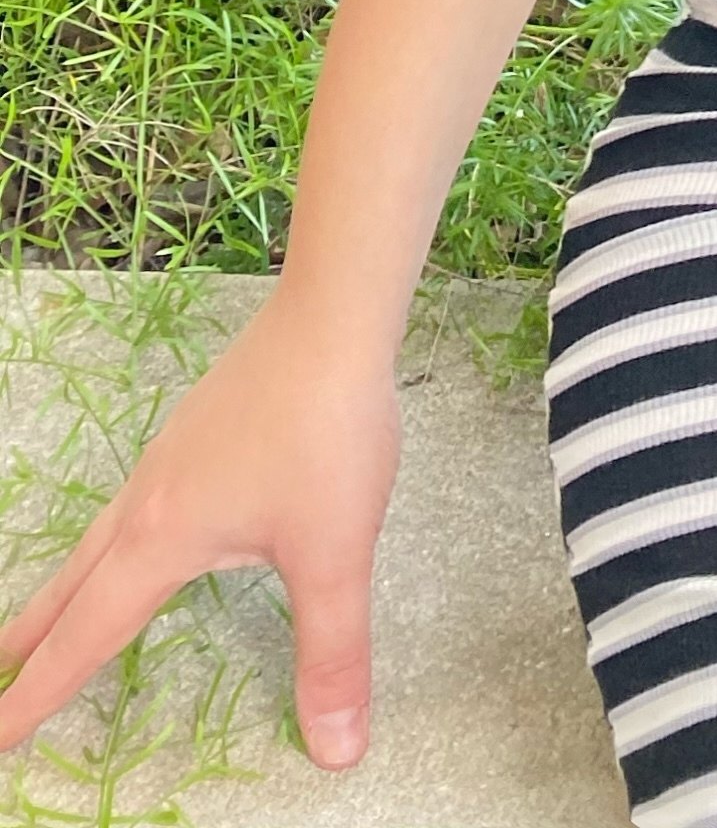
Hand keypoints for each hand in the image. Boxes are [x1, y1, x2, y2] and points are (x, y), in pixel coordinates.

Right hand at [0, 286, 401, 773]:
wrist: (333, 313)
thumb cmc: (328, 432)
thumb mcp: (335, 552)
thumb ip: (332, 653)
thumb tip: (337, 750)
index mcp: (161, 539)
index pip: (85, 638)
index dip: (38, 694)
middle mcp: (148, 499)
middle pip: (71, 585)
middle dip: (31, 640)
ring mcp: (170, 456)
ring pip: (100, 539)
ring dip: (68, 587)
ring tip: (51, 616)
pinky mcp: (199, 427)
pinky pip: (135, 502)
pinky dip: (112, 541)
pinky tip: (146, 531)